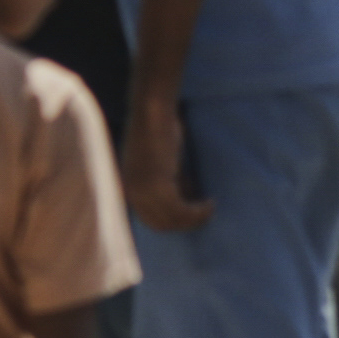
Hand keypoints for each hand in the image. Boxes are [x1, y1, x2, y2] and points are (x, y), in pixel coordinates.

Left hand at [120, 95, 207, 236]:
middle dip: (187, 223)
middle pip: (162, 225)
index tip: (194, 213)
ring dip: (196, 218)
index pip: (151, 221)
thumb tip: (188, 199)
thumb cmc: (158, 132)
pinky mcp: (158, 184)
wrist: (152, 112)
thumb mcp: (162, 164)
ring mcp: (143, 190)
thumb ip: (169, 183)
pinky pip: (182, 210)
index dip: (175, 221)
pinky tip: (210, 202)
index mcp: (128, 190)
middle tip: (206, 213)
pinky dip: (199, 211)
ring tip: (210, 207)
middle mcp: (132, 193)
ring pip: (174, 220)